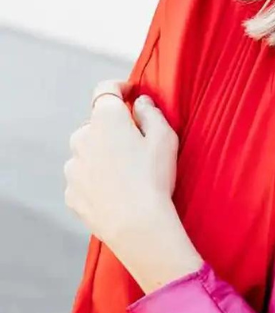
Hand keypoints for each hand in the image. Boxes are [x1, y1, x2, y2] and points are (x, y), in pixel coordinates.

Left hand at [64, 80, 201, 292]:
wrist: (136, 225)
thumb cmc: (153, 178)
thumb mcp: (165, 139)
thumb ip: (152, 113)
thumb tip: (140, 103)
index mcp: (106, 119)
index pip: (105, 90)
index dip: (119, 87)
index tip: (130, 92)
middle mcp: (82, 138)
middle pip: (96, 124)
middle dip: (113, 128)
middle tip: (137, 143)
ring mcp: (73, 167)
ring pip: (88, 152)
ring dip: (103, 154)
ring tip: (128, 173)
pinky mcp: (71, 192)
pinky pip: (84, 178)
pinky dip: (97, 179)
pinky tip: (118, 190)